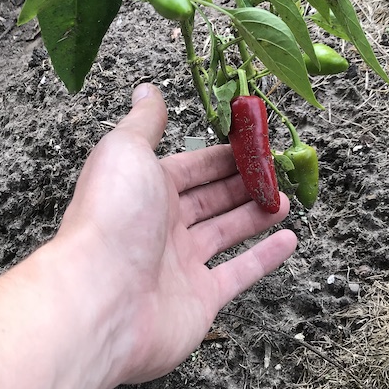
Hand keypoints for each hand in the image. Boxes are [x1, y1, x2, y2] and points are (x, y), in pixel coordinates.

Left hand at [55, 83, 297, 385]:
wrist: (100, 299)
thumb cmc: (111, 217)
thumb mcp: (126, 151)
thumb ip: (145, 122)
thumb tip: (147, 89)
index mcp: (147, 189)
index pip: (192, 167)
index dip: (222, 156)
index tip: (253, 144)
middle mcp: (163, 225)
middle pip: (211, 198)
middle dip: (243, 183)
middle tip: (275, 171)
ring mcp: (181, 264)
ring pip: (226, 231)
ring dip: (256, 214)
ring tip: (283, 199)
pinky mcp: (200, 299)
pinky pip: (239, 272)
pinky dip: (265, 257)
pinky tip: (289, 240)